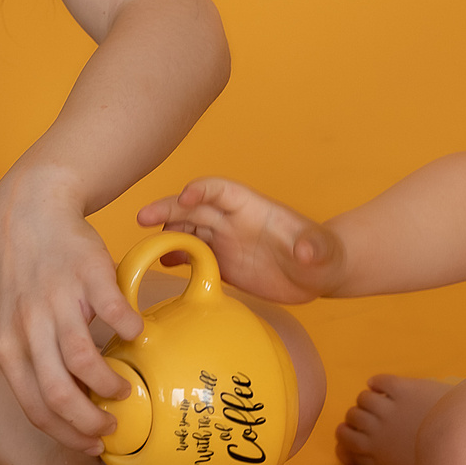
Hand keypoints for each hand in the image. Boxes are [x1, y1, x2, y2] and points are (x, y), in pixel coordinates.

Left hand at [0, 168, 145, 453]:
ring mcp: (57, 301)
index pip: (34, 407)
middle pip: (59, 395)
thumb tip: (62, 401)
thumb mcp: (9, 319)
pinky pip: (114, 314)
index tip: (89, 444)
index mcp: (6, 345)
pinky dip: (130, 331)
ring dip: (111, 385)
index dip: (65, 434)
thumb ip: (28, 357)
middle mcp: (28, 327)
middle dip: (90, 423)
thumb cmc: (24, 271)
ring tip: (124, 388)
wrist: (31, 208)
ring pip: (84, 362)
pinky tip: (137, 335)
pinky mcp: (88, 275)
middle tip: (111, 428)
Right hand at [134, 177, 346, 304]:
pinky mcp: (221, 263)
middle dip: (168, 209)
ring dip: (165, 233)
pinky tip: (161, 264)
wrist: (319, 274)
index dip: (201, 190)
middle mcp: (232, 220)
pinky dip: (173, 255)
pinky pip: (190, 255)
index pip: (221, 190)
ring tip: (146, 249)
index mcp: (252, 208)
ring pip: (186, 229)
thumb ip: (314, 247)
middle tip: (142, 218)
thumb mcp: (322, 253)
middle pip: (193, 207)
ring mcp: (224, 241)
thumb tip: (307, 250)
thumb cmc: (323, 256)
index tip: (185, 198)